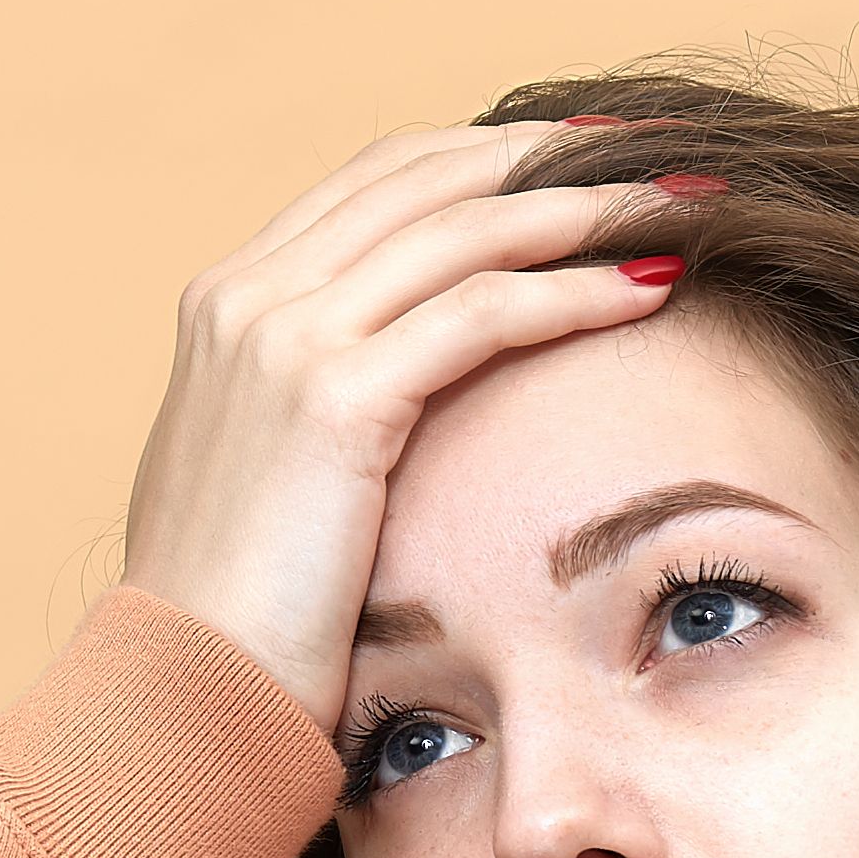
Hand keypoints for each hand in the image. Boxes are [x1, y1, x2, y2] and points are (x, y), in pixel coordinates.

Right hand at [115, 120, 686, 731]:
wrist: (178, 701)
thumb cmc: (237, 624)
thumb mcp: (264, 483)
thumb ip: (312, 411)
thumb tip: (396, 397)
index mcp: (227, 303)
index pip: (379, 181)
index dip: (490, 156)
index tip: (585, 156)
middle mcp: (246, 298)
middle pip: (427, 178)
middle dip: (552, 157)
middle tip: (658, 156)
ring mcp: (281, 340)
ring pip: (464, 229)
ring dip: (586, 208)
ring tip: (681, 205)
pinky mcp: (331, 402)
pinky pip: (483, 313)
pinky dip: (573, 290)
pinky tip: (646, 289)